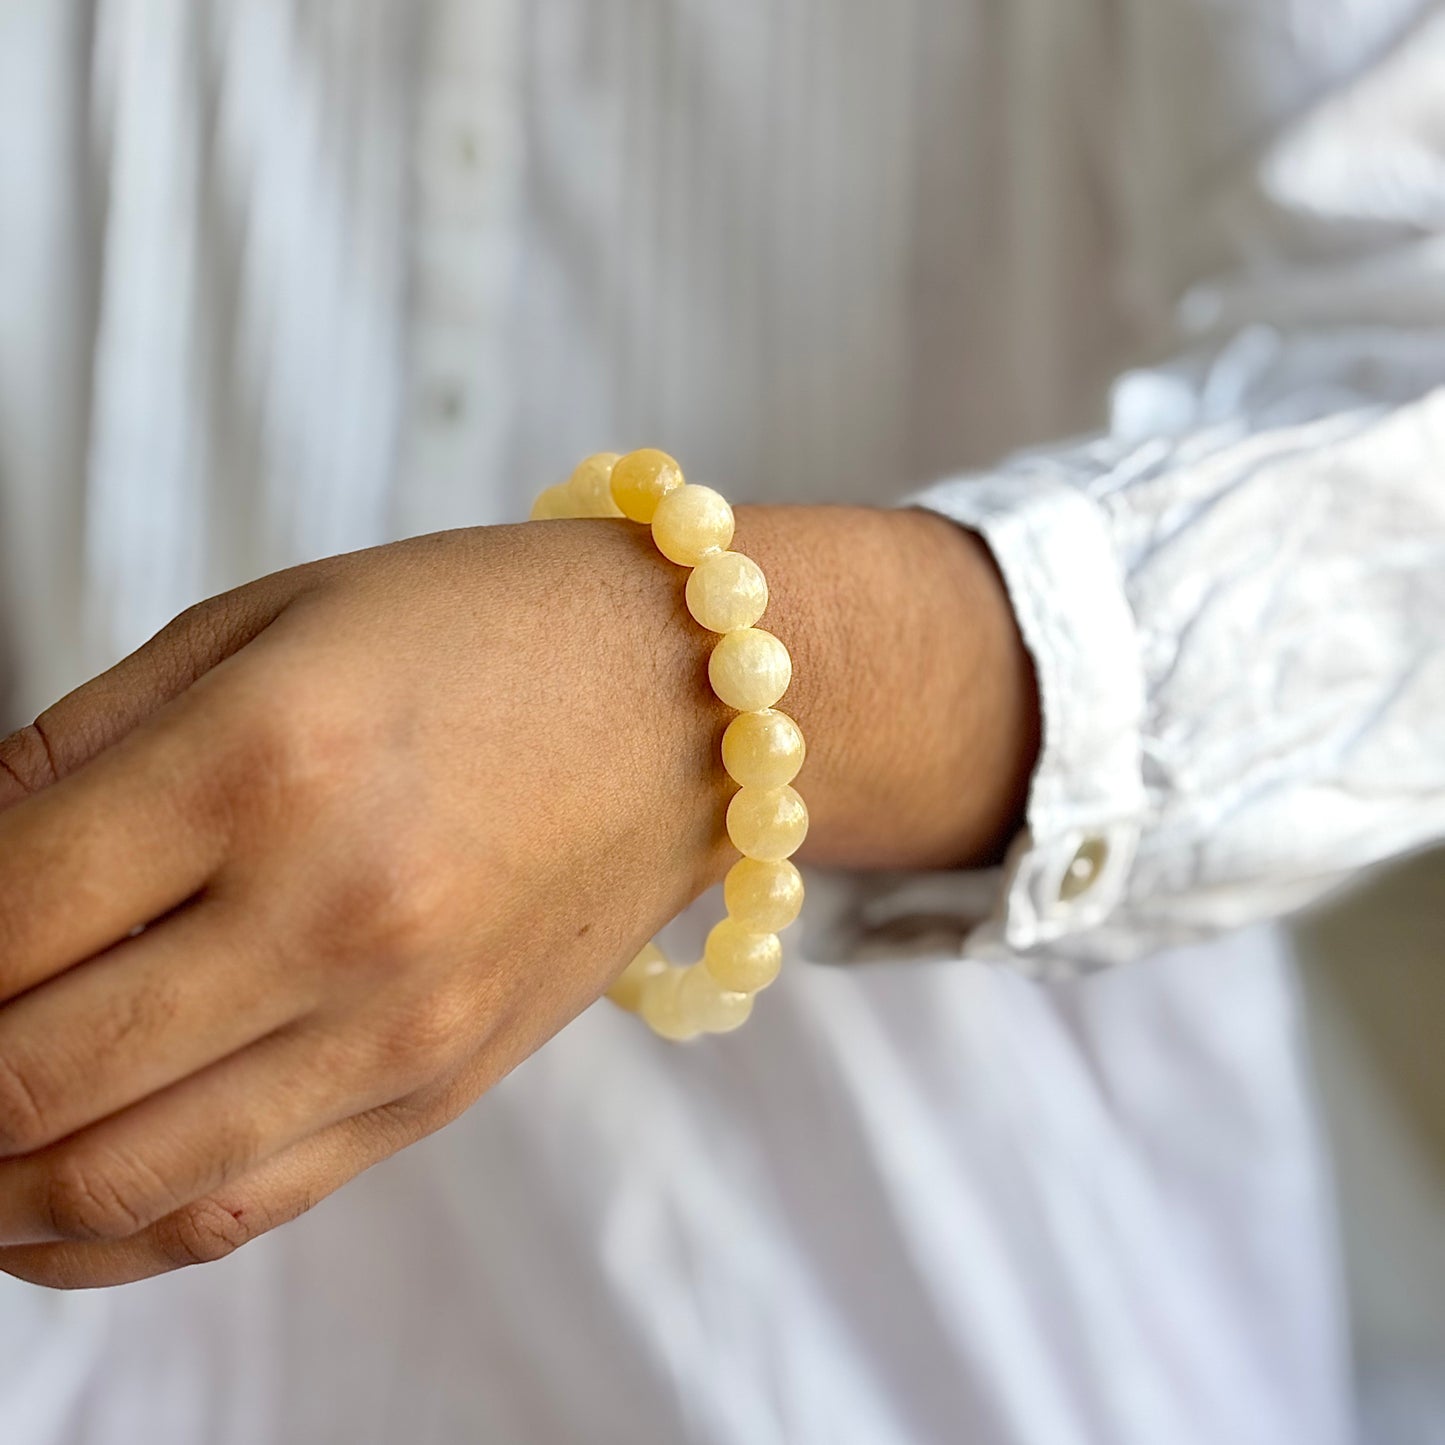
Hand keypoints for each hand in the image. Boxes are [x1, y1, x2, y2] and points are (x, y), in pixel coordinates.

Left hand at [0, 505, 1036, 1287]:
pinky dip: (104, 1235)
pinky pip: (235, 1211)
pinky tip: (44, 1206)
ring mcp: (395, 1027)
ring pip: (115, 1182)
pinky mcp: (436, 1091)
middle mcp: (332, 918)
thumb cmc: (482, 630)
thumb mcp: (266, 623)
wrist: (691, 704)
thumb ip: (82, 745)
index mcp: (268, 763)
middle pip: (29, 1075)